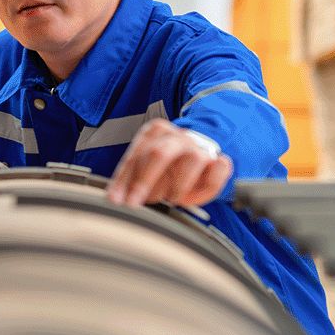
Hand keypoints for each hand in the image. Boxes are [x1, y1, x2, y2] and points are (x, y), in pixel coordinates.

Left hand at [106, 119, 231, 207]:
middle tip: (136, 203)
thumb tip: (113, 199)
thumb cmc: (169, 163)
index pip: (136, 155)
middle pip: (159, 154)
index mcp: (156, 131)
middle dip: (144, 182)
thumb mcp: (146, 166)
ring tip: (169, 199)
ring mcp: (201, 147)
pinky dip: (202, 192)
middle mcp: (179, 136)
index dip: (124, 179)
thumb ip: (129, 178)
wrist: (202, 155)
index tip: (117, 200)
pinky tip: (190, 199)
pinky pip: (214, 176)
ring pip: (190, 163)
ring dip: (176, 188)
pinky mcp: (220, 162)